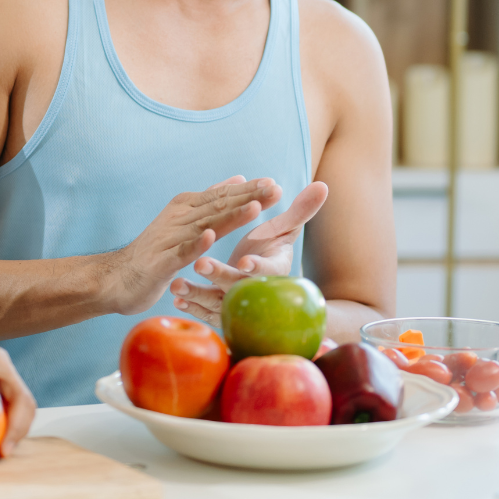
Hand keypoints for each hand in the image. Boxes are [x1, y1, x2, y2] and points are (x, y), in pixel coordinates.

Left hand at [0, 296, 36, 455]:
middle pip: (19, 394)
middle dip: (16, 425)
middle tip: (3, 450)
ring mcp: (8, 371)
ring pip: (26, 403)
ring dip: (19, 429)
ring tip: (5, 449)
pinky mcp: (11, 383)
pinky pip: (22, 407)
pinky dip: (17, 426)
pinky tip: (7, 441)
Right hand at [104, 176, 280, 314]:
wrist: (117, 277)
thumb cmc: (155, 251)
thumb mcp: (184, 220)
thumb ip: (211, 200)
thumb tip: (239, 180)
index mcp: (186, 207)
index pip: (223, 196)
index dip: (249, 190)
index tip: (274, 183)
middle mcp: (179, 218)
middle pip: (218, 206)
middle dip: (248, 197)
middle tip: (274, 188)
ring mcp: (170, 239)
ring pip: (205, 225)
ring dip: (230, 216)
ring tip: (254, 208)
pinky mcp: (162, 262)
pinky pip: (181, 252)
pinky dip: (196, 244)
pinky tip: (209, 238)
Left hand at [170, 180, 328, 323]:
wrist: (262, 281)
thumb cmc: (271, 248)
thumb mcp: (285, 230)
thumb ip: (301, 211)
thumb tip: (323, 185)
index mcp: (274, 271)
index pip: (267, 272)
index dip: (257, 268)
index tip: (245, 262)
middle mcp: (256, 291)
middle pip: (238, 286)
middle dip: (220, 275)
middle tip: (200, 263)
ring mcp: (238, 304)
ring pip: (217, 303)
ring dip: (197, 295)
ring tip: (178, 285)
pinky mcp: (221, 313)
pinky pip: (205, 313)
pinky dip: (191, 306)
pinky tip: (176, 297)